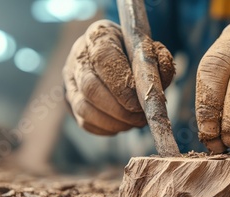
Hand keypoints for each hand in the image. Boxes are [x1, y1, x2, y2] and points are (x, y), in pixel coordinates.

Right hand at [63, 20, 174, 134]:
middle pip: (90, 88)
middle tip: (141, 118)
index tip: (141, 102)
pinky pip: (85, 122)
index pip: (103, 58)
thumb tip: (158, 79)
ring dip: (114, 122)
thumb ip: (159, 60)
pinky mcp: (70, 103)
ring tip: (135, 122)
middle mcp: (78, 57)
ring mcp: (70, 81)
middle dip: (119, 109)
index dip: (122, 84)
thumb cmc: (135, 55)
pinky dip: (107, 128)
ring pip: (84, 109)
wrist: (116, 60)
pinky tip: (124, 124)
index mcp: (98, 35)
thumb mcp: (150, 50)